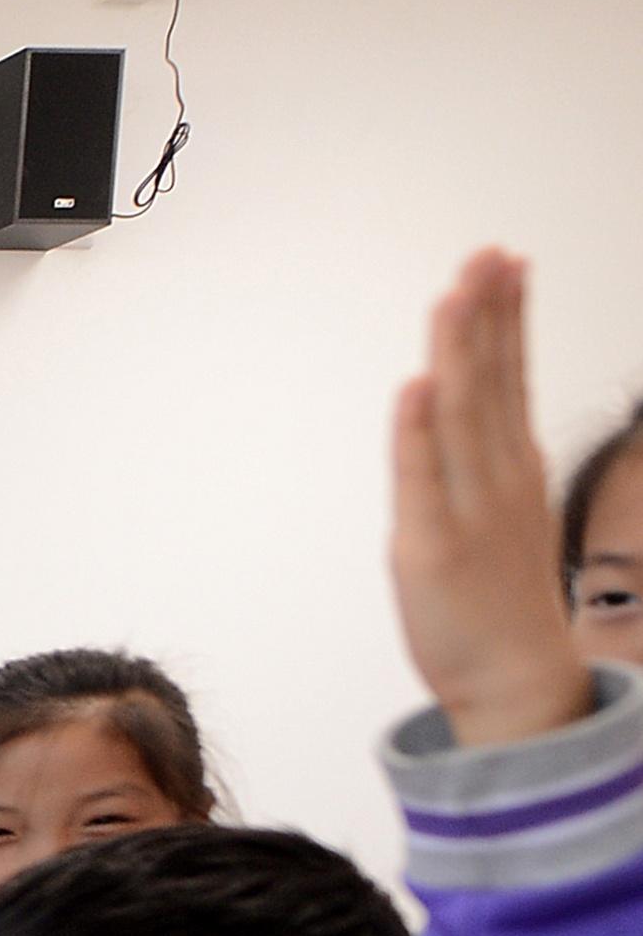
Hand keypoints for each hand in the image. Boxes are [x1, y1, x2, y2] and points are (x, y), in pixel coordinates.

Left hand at [392, 247, 594, 751]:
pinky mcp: (432, 547)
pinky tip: (417, 385)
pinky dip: (417, 432)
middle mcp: (498, 478)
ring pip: (461, 416)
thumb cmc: (504, 601)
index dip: (509, 317)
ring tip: (453, 295)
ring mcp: (468, 510)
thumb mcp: (508, 513)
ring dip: (456, 352)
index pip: (512, 376)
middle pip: (492, 382)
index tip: (507, 261)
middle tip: (486, 254)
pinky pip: (423, 480)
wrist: (519, 681)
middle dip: (488, 315)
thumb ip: (492, 460)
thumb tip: (476, 410)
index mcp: (516, 467)